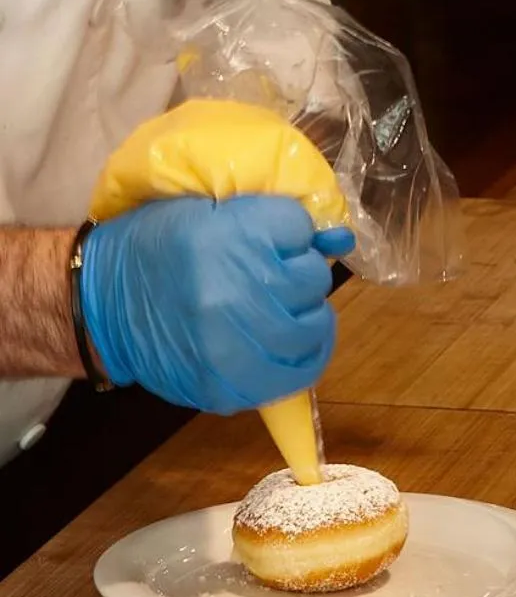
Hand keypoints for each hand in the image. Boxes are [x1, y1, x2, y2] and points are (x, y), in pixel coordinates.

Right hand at [79, 198, 352, 414]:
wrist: (97, 305)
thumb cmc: (157, 248)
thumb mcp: (209, 209)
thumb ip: (271, 217)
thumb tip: (337, 236)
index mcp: (221, 236)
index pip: (298, 226)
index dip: (294, 229)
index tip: (277, 237)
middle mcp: (228, 292)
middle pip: (310, 277)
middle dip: (302, 271)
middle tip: (279, 274)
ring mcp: (228, 346)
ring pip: (312, 326)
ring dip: (308, 313)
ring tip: (285, 309)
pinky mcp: (226, 386)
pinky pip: (296, 374)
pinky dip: (305, 357)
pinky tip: (292, 343)